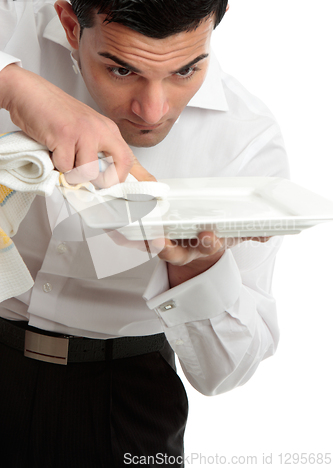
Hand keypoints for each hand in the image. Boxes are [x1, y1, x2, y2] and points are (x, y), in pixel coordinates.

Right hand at [0, 64, 153, 185]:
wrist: (28, 92)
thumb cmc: (53, 112)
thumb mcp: (84, 129)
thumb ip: (96, 150)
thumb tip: (105, 176)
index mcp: (107, 129)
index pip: (130, 158)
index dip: (139, 177)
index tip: (148, 188)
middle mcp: (100, 130)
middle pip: (119, 166)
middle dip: (106, 182)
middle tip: (91, 181)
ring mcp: (84, 132)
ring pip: (88, 172)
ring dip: (73, 173)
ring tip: (64, 158)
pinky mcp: (65, 135)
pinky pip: (65, 167)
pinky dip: (56, 164)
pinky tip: (53, 149)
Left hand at [107, 229, 270, 287]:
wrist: (192, 258)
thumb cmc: (210, 242)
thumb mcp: (232, 239)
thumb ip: (249, 234)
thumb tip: (269, 233)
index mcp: (203, 250)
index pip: (208, 247)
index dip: (208, 243)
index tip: (209, 235)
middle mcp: (181, 252)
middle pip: (173, 252)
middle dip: (167, 247)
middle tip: (159, 239)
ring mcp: (162, 249)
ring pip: (149, 247)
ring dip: (137, 240)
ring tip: (126, 231)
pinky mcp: (146, 243)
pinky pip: (134, 240)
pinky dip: (123, 234)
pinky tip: (110, 225)